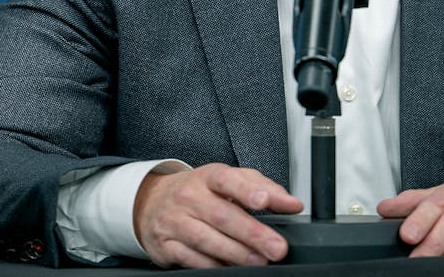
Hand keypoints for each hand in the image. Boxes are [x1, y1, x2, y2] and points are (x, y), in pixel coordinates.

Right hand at [133, 164, 302, 267]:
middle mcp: (189, 197)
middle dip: (252, 233)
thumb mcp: (228, 181)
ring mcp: (175, 221)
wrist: (151, 202)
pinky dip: (213, 266)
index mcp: (207, 177)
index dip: (247, 191)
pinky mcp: (166, 245)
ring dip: (236, 254)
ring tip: (259, 261)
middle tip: (275, 246)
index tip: (264, 202)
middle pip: (222, 215)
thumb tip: (292, 204)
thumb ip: (263, 188)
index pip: (228, 180)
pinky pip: (192, 259)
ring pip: (207, 240)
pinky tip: (231, 269)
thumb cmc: (198, 192)